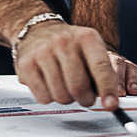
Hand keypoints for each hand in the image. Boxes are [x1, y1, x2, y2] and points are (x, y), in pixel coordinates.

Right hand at [14, 20, 136, 108]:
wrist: (37, 30)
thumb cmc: (69, 46)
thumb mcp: (90, 49)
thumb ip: (103, 73)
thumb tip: (110, 101)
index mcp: (86, 37)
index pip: (101, 67)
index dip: (107, 89)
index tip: (111, 105)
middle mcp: (63, 41)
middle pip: (79, 87)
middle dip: (85, 99)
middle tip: (84, 96)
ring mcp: (42, 52)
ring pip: (61, 96)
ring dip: (66, 98)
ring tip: (64, 84)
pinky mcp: (26, 65)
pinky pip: (44, 97)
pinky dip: (49, 97)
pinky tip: (49, 83)